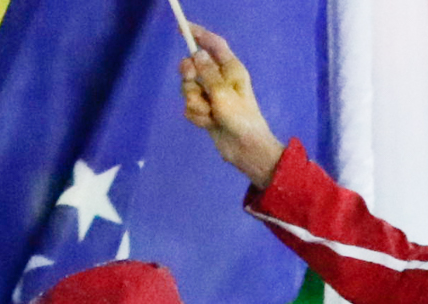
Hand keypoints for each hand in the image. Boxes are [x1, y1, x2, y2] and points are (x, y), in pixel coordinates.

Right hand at [180, 25, 285, 187]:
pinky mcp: (205, 110)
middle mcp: (220, 79)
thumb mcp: (223, 93)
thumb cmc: (241, 119)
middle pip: (192, 65)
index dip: (198, 34)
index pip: (213, 44)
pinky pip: (189, 106)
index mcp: (231, 69)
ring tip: (211, 113)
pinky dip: (197, 115)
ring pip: (187, 88)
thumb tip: (197, 54)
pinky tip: (209, 123)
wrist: (246, 149)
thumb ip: (207, 73)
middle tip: (193, 82)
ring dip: (195, 102)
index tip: (181, 29)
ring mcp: (211, 95)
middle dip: (188, 75)